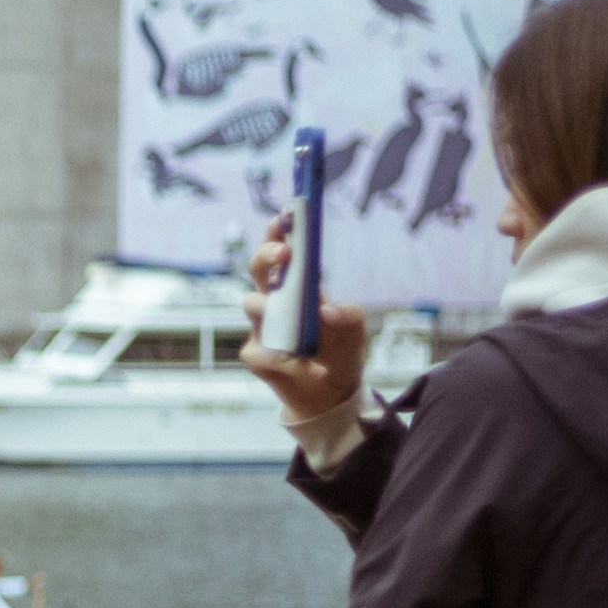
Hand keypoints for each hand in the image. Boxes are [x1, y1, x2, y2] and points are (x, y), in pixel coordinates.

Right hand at [243, 215, 369, 428]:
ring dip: (278, 311)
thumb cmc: (339, 348)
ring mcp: (260, 327)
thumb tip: (324, 309)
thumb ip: (347, 313)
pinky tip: (314, 369)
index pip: (281, 252)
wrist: (331, 392)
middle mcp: (272, 301)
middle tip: (286, 254)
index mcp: (294, 286)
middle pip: (257, 269)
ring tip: (302, 325)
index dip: (279, 232)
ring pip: (254, 306)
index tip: (285, 215)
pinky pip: (264, 352)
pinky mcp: (256, 355)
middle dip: (267, 256)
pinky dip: (291, 362)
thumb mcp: (354, 327)